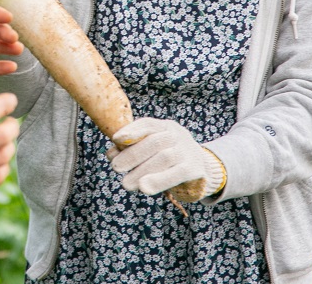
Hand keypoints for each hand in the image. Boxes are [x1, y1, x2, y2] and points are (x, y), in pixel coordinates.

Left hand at [107, 117, 224, 201]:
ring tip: (126, 184)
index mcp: (165, 127)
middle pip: (154, 142)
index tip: (116, 139)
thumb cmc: (168, 159)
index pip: (148, 124)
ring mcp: (188, 151)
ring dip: (142, 171)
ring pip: (164, 157)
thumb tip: (110, 154)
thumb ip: (133, 149)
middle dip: (132, 154)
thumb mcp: (152, 150)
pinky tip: (144, 188)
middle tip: (116, 167)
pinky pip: (177, 173)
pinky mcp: (195, 169)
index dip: (132, 130)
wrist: (201, 170)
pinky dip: (159, 180)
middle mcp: (177, 135)